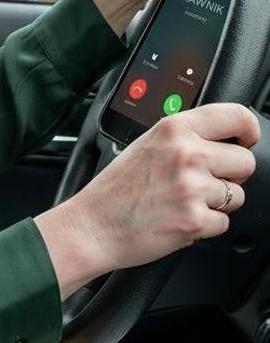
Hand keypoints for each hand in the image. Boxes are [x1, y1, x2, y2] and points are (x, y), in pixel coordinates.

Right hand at [36, 102, 257, 298]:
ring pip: (237, 195)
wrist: (93, 225)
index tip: (246, 140)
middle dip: (231, 175)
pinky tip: (179, 218)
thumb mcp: (146, 144)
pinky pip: (223, 223)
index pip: (237, 116)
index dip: (249, 131)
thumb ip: (183, 137)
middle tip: (204, 181)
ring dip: (218, 203)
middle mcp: (186, 154)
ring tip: (185, 202)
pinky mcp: (195, 220)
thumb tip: (222, 138)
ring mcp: (192, 187)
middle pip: (245, 161)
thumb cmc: (115, 189)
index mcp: (174, 129)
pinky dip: (206, 226)